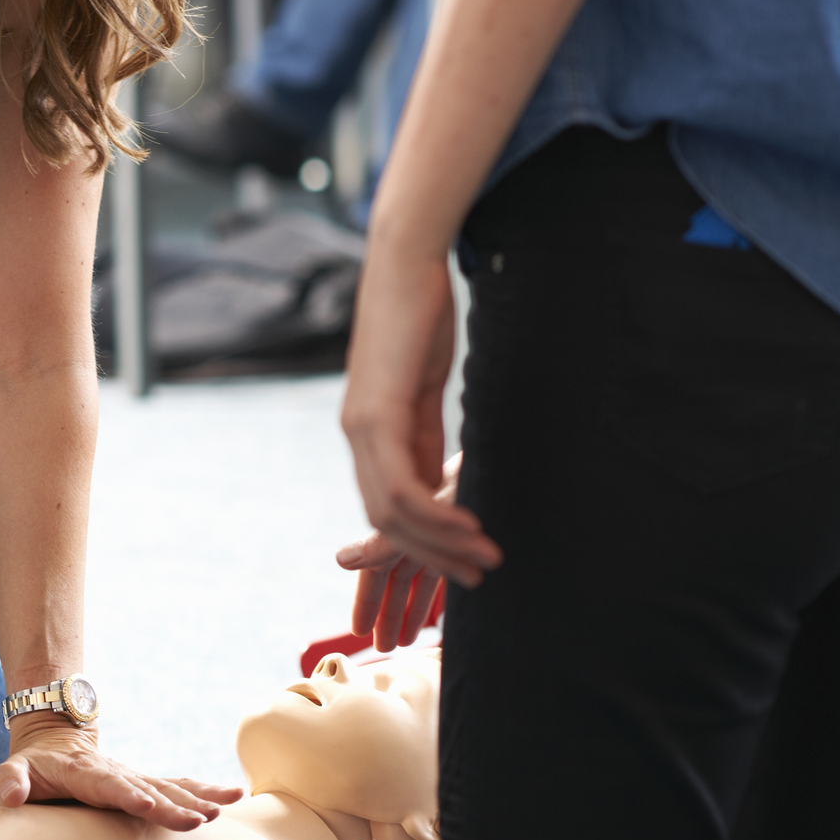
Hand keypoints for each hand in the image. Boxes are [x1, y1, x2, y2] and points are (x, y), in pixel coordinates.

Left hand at [0, 716, 242, 831]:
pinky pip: (177, 785)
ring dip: (197, 798)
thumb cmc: (34, 762)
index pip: (110, 786)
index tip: (149, 805)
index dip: (129, 796)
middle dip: (175, 806)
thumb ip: (11, 780)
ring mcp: (133, 777)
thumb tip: (11, 797)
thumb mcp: (14, 767)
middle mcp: (117, 773)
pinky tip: (232, 797)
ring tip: (224, 809)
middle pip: (149, 790)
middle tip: (202, 819)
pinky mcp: (144, 782)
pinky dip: (204, 790)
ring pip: (169, 787)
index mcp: (86, 773)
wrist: (55, 736)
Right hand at [336, 452, 462, 650]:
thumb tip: (341, 560)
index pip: (374, 570)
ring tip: (406, 641)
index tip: (358, 631)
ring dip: (412, 610)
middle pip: (394, 579)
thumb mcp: (423, 511)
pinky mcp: (466, 540)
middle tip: (382, 647)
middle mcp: (417, 531)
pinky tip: (437, 619)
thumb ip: (384, 540)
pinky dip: (439, 594)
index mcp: (399, 523)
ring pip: (419, 580)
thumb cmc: (467, 480)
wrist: (505, 461)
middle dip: (388, 613)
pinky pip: (446, 572)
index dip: (366, 601)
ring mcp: (441, 536)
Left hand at [338, 260, 501, 586]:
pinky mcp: (377, 414)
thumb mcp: (424, 386)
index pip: (388, 506)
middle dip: (432, 556)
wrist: (403, 261)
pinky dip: (433, 515)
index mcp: (368, 431)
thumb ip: (424, 432)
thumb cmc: (419, 314)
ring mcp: (362, 427)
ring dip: (440, 543)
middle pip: (386, 521)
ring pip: (393, 513)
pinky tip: (469, 527)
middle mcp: (357, 435)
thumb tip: (434, 477)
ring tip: (482, 559)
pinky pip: (402, 486)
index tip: (462, 560)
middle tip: (475, 578)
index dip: (423, 540)